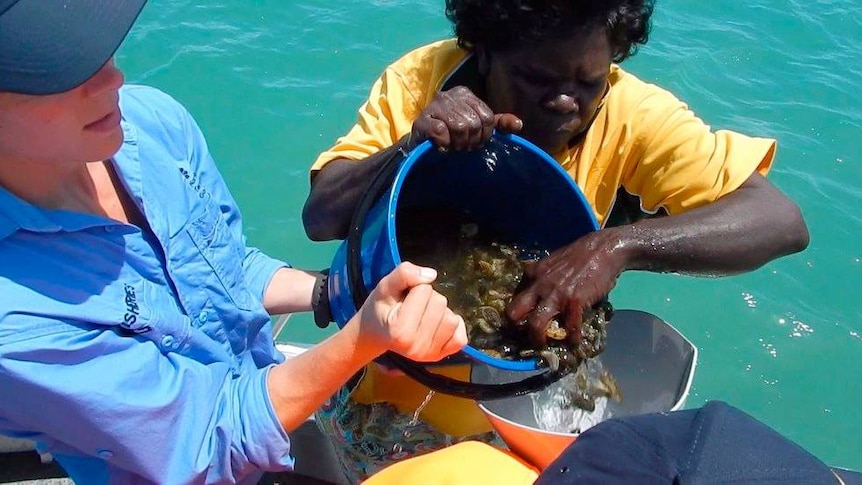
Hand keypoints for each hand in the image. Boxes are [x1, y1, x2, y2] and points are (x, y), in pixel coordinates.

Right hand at [358, 262, 467, 361]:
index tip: (402, 299)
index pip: (424, 290)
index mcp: (400, 332)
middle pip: (441, 303)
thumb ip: (404, 274)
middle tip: (412, 307)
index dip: (414, 288)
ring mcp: (430, 355)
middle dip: (428, 298)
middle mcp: (417, 347)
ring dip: (440, 312)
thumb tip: (432, 275)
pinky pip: (461, 337)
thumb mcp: (385, 286)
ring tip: (422, 316)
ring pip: (453, 319)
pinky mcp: (442, 357)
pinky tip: (436, 325)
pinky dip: (453, 327)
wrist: (375, 334)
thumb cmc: (380, 309)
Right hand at [410, 86, 521, 151]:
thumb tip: (518, 125)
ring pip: (459, 127)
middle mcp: (450, 95)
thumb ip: (498, 123)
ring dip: (457, 143)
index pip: (487, 116)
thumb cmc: (452, 132)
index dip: (485, 134)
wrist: (422, 141)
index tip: (476, 141)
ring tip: (453, 146)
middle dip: (471, 141)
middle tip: (463, 146)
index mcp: (465, 94)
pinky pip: (441, 132)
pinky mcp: (422, 119)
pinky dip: (444, 143)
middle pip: (473, 123)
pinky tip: (441, 145)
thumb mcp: (477, 125)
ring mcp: (435, 106)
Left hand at [506, 230, 625, 346]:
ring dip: (538, 339)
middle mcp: (539, 284)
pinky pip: (570, 327)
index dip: (516, 312)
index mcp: (532, 273)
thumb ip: (543, 276)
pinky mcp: (574, 301)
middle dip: (515, 329)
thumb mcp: (553, 261)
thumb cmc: (581, 255)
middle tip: (524, 337)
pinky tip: (574, 341)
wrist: (604, 248)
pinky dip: (572, 338)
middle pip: (514, 312)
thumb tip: (539, 292)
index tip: (520, 322)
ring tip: (544, 346)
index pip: (514, 297)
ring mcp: (555, 294)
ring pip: (535, 324)